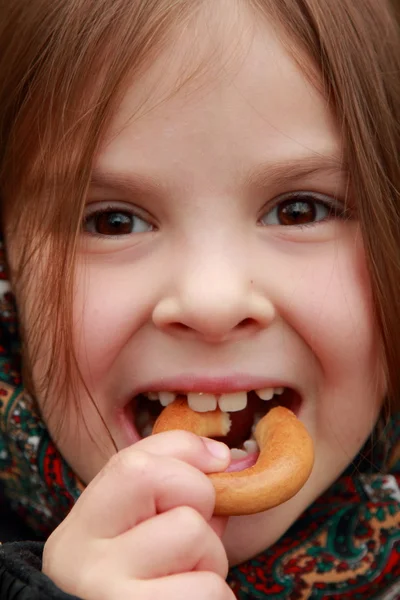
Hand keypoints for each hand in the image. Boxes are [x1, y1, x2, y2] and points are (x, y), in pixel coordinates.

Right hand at [42, 431, 234, 599]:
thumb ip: (170, 493)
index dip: (186, 454)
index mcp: (80, 528)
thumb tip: (227, 458)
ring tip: (182, 585)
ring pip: (196, 538)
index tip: (218, 460)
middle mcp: (80, 559)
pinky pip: (210, 591)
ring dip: (209, 564)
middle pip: (170, 492)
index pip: (134, 463)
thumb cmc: (133, 587)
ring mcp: (107, 595)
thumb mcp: (133, 535)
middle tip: (187, 545)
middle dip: (201, 511)